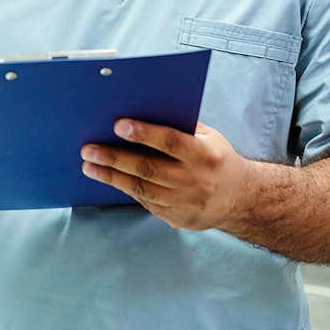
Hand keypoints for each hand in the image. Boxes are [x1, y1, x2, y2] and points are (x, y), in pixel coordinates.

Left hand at [80, 120, 249, 230]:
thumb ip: (181, 127)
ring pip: (142, 189)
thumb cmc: (218, 158)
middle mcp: (195, 180)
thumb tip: (144, 111)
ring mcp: (185, 203)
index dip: (144, 133)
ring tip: (89, 166)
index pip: (170, 142)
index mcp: (205, 155)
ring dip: (112, 177)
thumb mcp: (209, 137)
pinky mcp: (176, 218)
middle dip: (115, 158)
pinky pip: (146, 202)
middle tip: (89, 149)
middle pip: (148, 168)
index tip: (118, 125)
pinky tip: (108, 179)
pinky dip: (125, 190)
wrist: (240, 198)